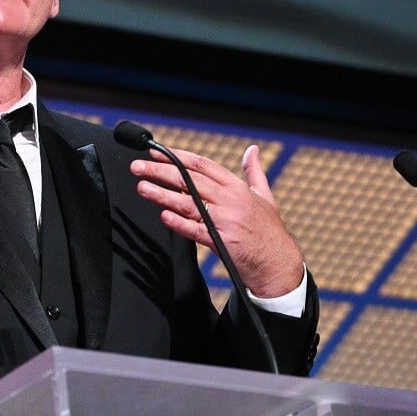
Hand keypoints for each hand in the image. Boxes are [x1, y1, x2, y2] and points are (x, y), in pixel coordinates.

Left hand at [130, 143, 303, 297]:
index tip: (156, 151)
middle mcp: (231, 200)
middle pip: (190, 179)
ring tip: (142, 187)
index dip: (177, 156)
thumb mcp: (265, 196)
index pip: (202, 165)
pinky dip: (179, 222)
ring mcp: (226, 220)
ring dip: (162, 194)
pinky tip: (163, 215)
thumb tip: (252, 150)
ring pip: (188, 202)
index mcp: (238, 187)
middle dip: (161, 170)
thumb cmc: (269, 231)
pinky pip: (195, 230)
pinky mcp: (222, 241)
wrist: (278, 265)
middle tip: (138, 166)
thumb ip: (254, 172)